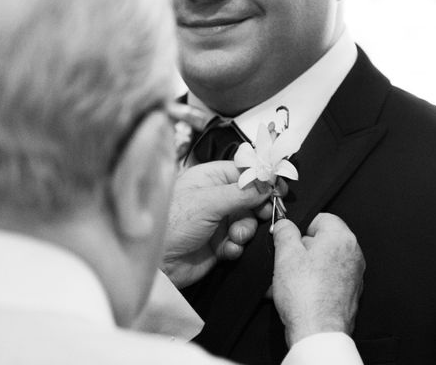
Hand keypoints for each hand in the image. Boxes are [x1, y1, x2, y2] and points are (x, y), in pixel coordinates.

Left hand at [162, 161, 269, 288]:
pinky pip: (239, 241)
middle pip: (250, 197)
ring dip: (245, 230)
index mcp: (208, 178)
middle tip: (263, 213)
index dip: (262, 178)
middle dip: (256, 208)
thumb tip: (266, 184)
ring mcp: (216, 221)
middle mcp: (214, 197)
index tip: (278, 186)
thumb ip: (241, 192)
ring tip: (235, 237)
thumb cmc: (170, 225)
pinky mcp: (217, 243)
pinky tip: (227, 250)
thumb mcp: (208, 202)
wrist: (157, 264)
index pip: (243, 171)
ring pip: (247, 221)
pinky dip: (237, 246)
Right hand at [271, 213, 364, 347]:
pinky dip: (313, 283)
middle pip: (322, 241)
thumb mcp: (285, 254)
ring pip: (323, 261)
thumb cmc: (305, 295)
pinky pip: (328, 279)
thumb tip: (284, 224)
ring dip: (305, 268)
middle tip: (287, 263)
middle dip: (302, 250)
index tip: (289, 240)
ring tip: (289, 282)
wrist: (318, 332)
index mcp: (341, 237)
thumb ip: (284, 231)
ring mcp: (354, 274)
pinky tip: (298, 294)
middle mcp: (353, 253)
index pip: (320, 218)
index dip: (301, 228)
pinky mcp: (349, 293)